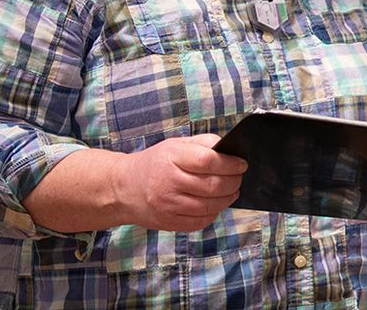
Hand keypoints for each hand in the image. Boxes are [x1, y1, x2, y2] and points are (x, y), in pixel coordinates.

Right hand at [118, 134, 246, 231]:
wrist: (123, 188)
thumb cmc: (156, 163)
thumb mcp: (176, 145)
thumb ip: (204, 143)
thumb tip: (232, 150)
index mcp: (171, 158)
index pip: (208, 161)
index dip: (230, 164)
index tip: (242, 164)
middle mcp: (168, 182)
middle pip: (212, 185)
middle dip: (233, 182)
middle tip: (239, 178)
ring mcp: (168, 205)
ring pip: (210, 206)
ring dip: (227, 199)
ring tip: (231, 191)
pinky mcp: (169, 222)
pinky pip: (201, 221)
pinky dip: (214, 213)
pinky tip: (215, 204)